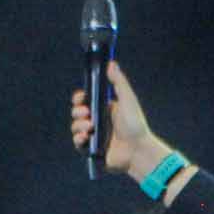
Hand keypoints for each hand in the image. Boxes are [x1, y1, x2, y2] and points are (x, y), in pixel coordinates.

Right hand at [69, 62, 167, 178]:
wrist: (138, 148)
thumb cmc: (136, 124)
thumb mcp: (127, 99)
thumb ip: (119, 82)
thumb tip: (111, 63)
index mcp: (103, 109)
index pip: (85, 101)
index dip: (79, 98)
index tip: (81, 97)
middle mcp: (97, 122)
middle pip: (77, 113)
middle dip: (77, 111)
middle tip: (87, 113)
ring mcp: (93, 136)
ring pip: (75, 127)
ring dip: (78, 125)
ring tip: (90, 126)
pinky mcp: (92, 149)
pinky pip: (78, 143)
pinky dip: (78, 139)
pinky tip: (86, 136)